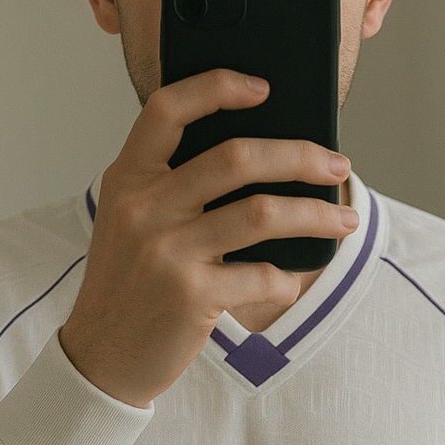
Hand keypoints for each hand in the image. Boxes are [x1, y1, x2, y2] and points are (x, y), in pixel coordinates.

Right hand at [59, 69, 356, 406]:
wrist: (99, 358)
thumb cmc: (129, 285)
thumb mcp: (132, 222)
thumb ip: (174, 187)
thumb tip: (264, 158)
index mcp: (127, 179)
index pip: (167, 109)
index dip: (217, 87)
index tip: (264, 86)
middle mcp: (143, 208)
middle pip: (236, 157)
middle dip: (300, 156)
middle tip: (336, 164)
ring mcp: (165, 251)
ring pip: (261, 212)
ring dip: (315, 214)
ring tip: (344, 219)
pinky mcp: (189, 295)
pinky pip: (262, 274)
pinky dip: (286, 277)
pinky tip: (288, 280)